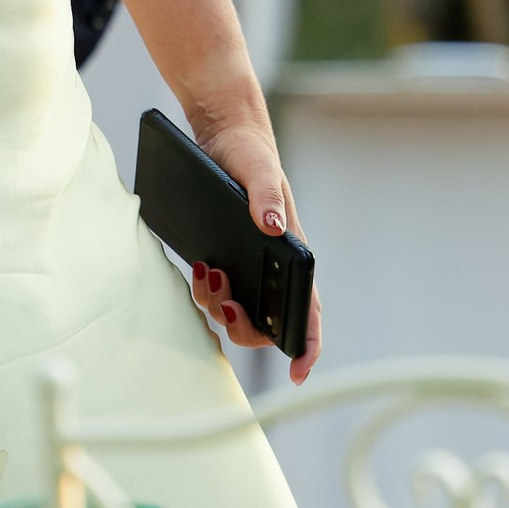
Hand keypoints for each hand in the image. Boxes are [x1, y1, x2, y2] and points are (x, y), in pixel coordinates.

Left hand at [186, 100, 322, 383]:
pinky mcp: (223, 257)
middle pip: (267, 321)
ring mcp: (247, 265)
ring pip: (236, 310)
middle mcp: (273, 266)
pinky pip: (214, 291)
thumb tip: (270, 227)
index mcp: (293, 251)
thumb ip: (264, 194)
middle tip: (223, 303)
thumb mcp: (258, 167)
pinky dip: (205, 290)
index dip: (308, 345)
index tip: (299, 374)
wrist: (222, 134)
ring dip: (218, 305)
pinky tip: (199, 267)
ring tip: (206, 272)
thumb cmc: (250, 152)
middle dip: (245, 325)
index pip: (310, 308)